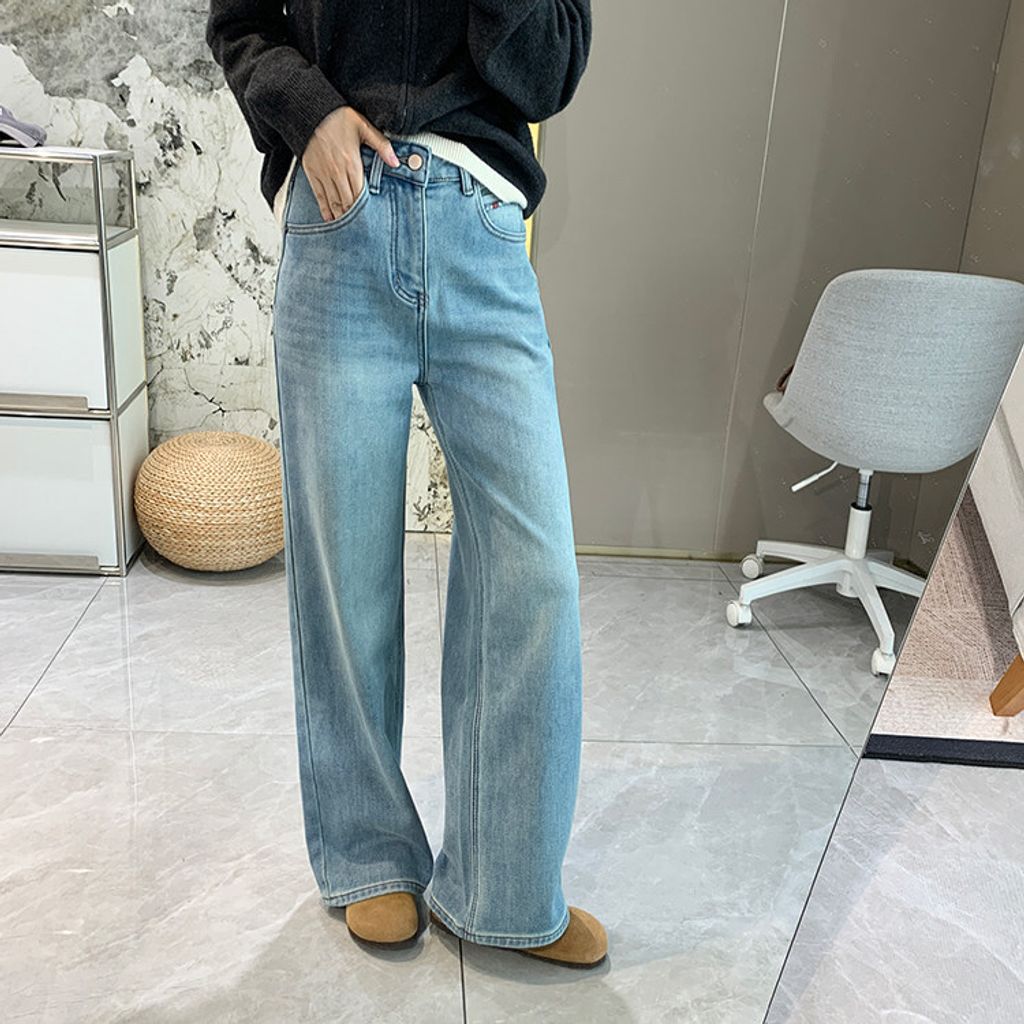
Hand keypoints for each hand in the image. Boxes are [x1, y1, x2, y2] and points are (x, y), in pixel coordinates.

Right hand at [301, 106, 399, 221]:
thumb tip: (396, 162)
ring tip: (349, 228)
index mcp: (352, 163)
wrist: (308, 111)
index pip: (361, 194)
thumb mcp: (363, 126)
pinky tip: (330, 219)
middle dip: (355, 216)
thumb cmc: (336, 117)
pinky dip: (325, 209)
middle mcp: (337, 173)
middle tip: (363, 228)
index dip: (366, 208)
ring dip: (342, 216)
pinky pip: (319, 197)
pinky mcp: (312, 174)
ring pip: (334, 203)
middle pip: (348, 203)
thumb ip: (381, 145)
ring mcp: (323, 175)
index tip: (372, 219)